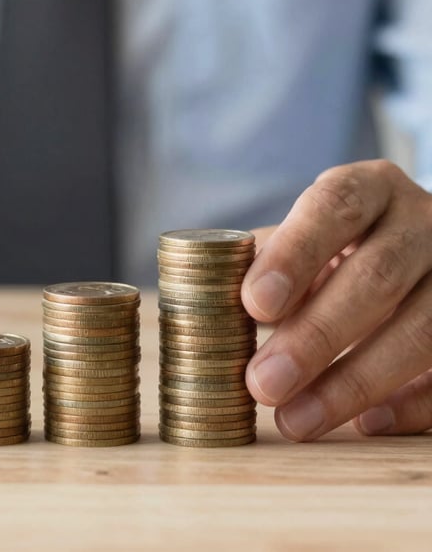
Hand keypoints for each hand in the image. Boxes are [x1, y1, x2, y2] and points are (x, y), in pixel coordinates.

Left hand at [242, 159, 431, 440]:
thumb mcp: (304, 237)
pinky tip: (365, 425)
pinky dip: (413, 404)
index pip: (335, 208)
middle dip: (317, 335)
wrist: (414, 249)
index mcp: (372, 188)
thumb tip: (204, 306)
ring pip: (423, 329)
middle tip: (263, 383)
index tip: (254, 305)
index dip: (295, 255)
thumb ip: (263, 262)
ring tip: (295, 420)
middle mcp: (423, 223)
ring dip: (354, 382)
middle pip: (378, 275)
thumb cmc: (338, 247)